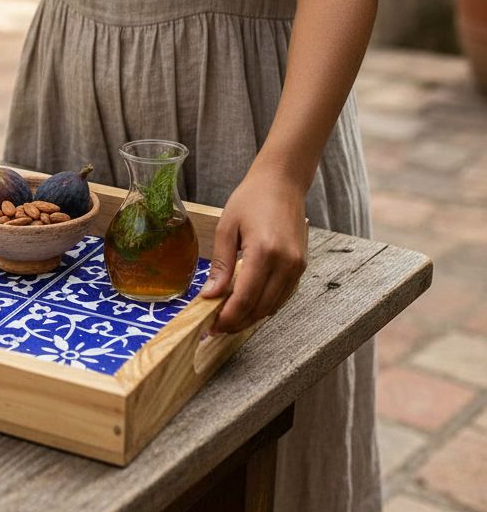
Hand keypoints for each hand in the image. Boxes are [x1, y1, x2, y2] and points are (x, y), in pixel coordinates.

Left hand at [200, 167, 307, 333]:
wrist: (282, 183)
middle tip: (216, 327)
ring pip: (273, 306)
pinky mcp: (301, 267)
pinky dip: (264, 305)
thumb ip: (221, 264)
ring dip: (251, 317)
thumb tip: (210, 296)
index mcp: (265, 251)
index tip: (211, 326)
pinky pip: (282, 296)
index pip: (245, 298)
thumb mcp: (227, 227)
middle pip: (260, 308)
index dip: (228, 317)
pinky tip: (246, 304)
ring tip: (228, 318)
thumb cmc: (251, 199)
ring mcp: (297, 266)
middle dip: (237, 322)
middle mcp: (286, 262)